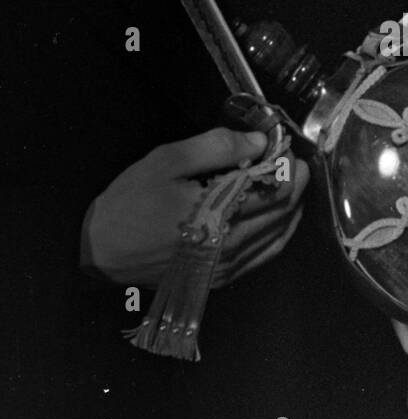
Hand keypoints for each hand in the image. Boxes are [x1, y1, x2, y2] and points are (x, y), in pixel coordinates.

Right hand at [81, 127, 309, 287]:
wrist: (102, 252)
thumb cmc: (132, 202)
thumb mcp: (167, 161)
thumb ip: (216, 147)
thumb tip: (260, 141)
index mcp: (220, 214)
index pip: (277, 189)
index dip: (288, 165)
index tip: (284, 145)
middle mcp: (232, 245)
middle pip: (284, 212)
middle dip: (294, 182)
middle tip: (289, 160)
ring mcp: (229, 266)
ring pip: (281, 235)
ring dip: (290, 206)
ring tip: (286, 181)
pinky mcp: (223, 278)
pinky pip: (265, 254)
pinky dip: (279, 230)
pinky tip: (276, 214)